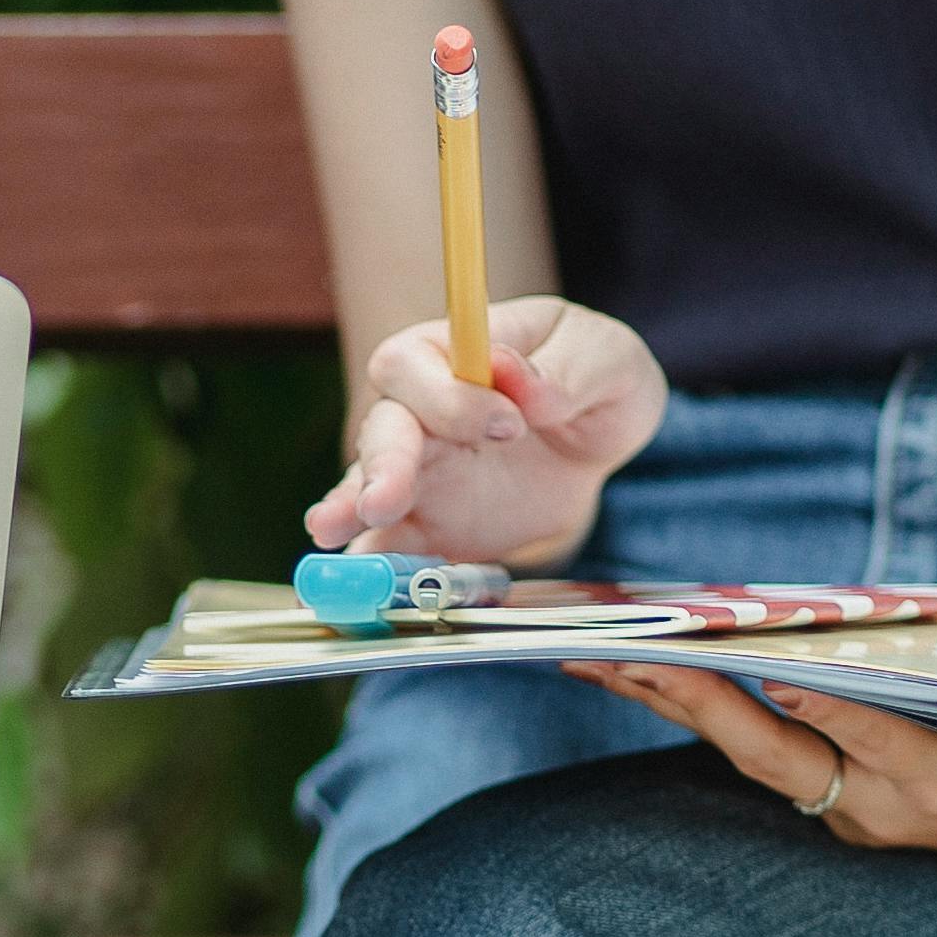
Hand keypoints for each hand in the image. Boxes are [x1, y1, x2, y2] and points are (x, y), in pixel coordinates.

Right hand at [305, 298, 666, 567]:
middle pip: (382, 429)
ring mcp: (418, 473)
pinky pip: (392, 545)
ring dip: (351, 511)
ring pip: (369, 487)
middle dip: (383, 464)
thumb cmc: (594, 379)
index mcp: (453, 354)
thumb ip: (567, 370)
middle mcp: (419, 411)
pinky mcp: (428, 526)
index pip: (416, 364)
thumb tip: (513, 378)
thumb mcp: (606, 357)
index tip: (511, 425)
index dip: (450, 396)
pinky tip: (358, 582)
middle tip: (388, 499)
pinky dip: (374, 565)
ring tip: (330, 532)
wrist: (597, 444)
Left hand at [564, 662, 936, 875]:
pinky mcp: (823, 792)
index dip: (836, 712)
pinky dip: (688, 702)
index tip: (786, 676)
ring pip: (743, 749)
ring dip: (667, 700)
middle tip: (626, 653)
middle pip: (775, 753)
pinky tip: (627, 663)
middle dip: (700, 702)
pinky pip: (747, 742)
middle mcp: (879, 807)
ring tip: (588, 650)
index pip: (881, 745)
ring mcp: (843, 806)